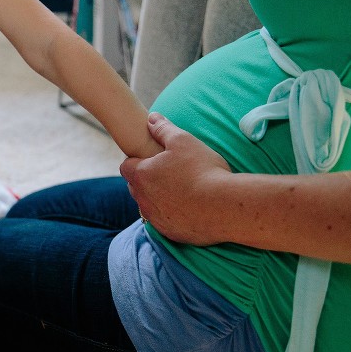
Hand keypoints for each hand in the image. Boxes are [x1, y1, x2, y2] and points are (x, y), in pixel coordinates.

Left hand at [119, 113, 231, 244]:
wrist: (224, 206)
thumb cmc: (202, 170)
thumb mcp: (183, 140)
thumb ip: (163, 129)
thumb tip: (152, 118)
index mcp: (141, 175)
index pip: (126, 166)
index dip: (137, 160)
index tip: (151, 157)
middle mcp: (143, 199)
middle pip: (136, 187)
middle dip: (146, 179)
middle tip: (168, 172)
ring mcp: (156, 219)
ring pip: (149, 206)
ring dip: (158, 198)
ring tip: (181, 190)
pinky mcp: (170, 233)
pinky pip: (165, 222)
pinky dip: (172, 215)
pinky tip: (190, 207)